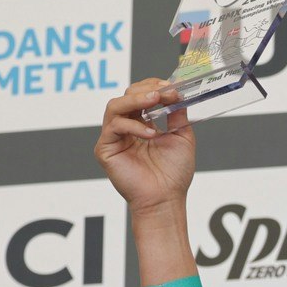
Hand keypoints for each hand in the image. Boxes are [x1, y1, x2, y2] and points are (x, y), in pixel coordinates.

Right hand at [94, 78, 196, 214]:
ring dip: (135, 99)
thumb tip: (179, 94)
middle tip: (163, 91)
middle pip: (126, 96)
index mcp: (142, 124)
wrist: (166, 199)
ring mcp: (114, 138)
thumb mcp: (181, 137)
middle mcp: (126, 128)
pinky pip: (114, 127)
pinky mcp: (105, 149)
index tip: (172, 86)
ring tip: (154, 99)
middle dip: (145, 89)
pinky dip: (134, 126)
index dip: (154, 87)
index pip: (141, 95)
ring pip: (115, 106)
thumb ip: (178, 115)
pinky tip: (151, 134)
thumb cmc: (173, 175)